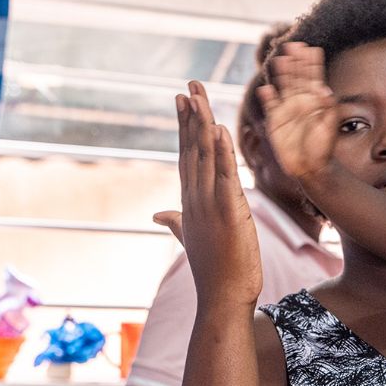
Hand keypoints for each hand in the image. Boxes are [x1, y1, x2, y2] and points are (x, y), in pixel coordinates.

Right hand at [171, 81, 262, 310]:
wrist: (222, 300)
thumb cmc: (215, 272)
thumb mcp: (192, 240)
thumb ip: (176, 223)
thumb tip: (158, 214)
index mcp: (191, 201)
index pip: (187, 156)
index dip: (185, 127)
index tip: (183, 100)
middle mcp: (196, 198)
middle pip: (192, 148)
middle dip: (191, 115)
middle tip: (189, 85)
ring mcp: (209, 204)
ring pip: (205, 155)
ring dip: (202, 123)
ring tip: (199, 95)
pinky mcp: (228, 212)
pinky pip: (225, 175)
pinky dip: (222, 151)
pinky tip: (219, 128)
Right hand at [256, 42, 336, 179]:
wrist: (311, 167)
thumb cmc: (324, 147)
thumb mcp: (330, 127)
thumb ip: (328, 108)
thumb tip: (324, 89)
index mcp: (315, 100)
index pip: (313, 77)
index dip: (312, 63)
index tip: (312, 48)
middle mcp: (300, 101)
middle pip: (297, 76)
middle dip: (296, 61)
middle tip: (294, 45)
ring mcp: (287, 109)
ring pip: (283, 86)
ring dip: (282, 73)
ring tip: (281, 59)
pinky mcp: (275, 120)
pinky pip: (270, 106)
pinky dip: (268, 98)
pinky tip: (266, 89)